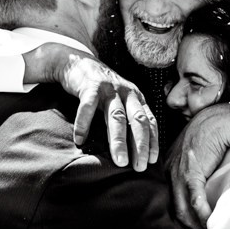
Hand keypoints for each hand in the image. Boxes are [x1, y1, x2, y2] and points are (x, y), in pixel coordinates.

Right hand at [57, 53, 156, 170]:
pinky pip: (87, 107)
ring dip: (119, 141)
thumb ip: (126, 118)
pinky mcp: (90, 85)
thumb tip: (134, 148)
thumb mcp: (119, 101)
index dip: (152, 141)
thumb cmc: (100, 89)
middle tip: (139, 167)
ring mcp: (109, 88)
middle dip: (140, 145)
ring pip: (117, 117)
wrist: (77, 61)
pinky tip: (80, 140)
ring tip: (119, 161)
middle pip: (137, 121)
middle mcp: (127, 92)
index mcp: (136, 98)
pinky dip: (83, 124)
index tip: (151, 161)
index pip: (149, 121)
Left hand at [166, 103, 229, 228]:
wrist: (220, 120)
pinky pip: (195, 199)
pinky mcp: (193, 170)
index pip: (168, 207)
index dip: (176, 228)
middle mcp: (169, 175)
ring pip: (182, 209)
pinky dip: (202, 215)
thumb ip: (194, 179)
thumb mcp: (197, 161)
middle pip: (173, 212)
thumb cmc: (211, 139)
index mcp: (168, 174)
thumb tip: (202, 202)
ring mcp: (179, 173)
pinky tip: (209, 226)